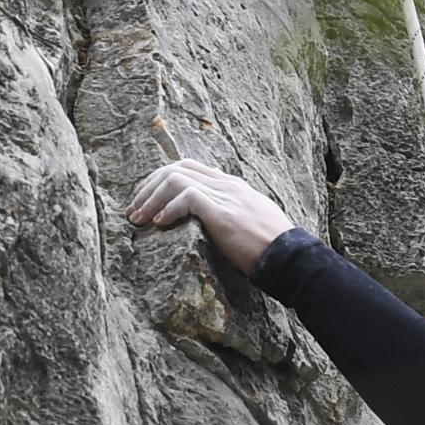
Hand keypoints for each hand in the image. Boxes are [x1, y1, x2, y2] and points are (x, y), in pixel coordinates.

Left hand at [125, 159, 295, 276]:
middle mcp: (226, 184)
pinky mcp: (223, 212)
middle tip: (133, 210)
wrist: (291, 257)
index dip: (160, 179)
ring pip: (175, 179)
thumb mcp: (248, 221)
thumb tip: (203, 223)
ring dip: (151, 198)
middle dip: (148, 187)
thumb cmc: (271, 248)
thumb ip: (228, 214)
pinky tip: (159, 224)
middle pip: (176, 168)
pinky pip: (186, 197)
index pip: (188, 167)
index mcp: (232, 185)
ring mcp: (225, 196)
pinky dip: (167, 208)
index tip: (145, 199)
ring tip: (139, 219)